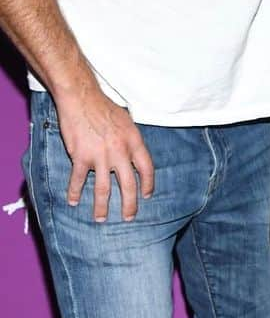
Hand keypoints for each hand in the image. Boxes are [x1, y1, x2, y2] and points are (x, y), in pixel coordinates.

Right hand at [54, 83, 154, 221]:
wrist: (81, 99)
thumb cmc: (104, 107)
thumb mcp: (127, 121)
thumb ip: (132, 140)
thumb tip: (135, 155)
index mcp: (135, 142)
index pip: (147, 169)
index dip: (149, 184)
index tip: (147, 195)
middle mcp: (120, 152)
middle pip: (129, 185)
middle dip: (129, 204)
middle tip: (128, 217)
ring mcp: (100, 156)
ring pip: (104, 189)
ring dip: (102, 207)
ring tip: (101, 218)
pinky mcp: (81, 157)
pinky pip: (78, 180)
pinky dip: (75, 192)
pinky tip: (73, 201)